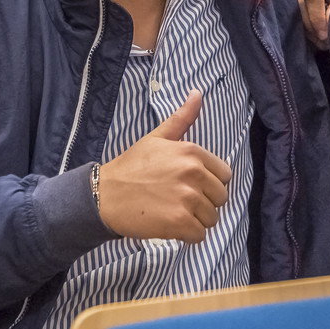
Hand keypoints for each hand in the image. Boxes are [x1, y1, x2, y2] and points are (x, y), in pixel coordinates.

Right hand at [97, 90, 230, 243]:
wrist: (105, 195)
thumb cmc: (131, 167)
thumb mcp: (157, 138)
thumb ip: (181, 118)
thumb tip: (198, 93)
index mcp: (192, 152)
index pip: (224, 175)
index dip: (208, 182)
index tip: (189, 184)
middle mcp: (194, 173)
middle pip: (220, 198)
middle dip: (204, 203)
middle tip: (179, 200)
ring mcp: (188, 199)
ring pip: (212, 218)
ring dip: (196, 220)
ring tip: (173, 212)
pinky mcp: (180, 222)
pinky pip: (200, 236)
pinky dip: (187, 235)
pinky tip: (170, 225)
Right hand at [291, 0, 329, 48]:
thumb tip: (323, 32)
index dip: (316, 18)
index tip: (324, 36)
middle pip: (299, 1)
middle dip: (310, 24)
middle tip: (321, 41)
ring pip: (292, 4)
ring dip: (304, 23)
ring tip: (316, 37)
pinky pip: (289, 2)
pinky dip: (300, 16)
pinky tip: (309, 27)